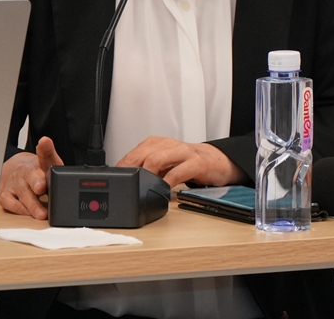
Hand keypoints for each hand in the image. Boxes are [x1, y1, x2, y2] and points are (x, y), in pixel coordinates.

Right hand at [0, 136, 62, 218]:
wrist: (14, 170)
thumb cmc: (36, 172)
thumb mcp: (49, 166)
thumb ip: (57, 167)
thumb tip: (62, 166)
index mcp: (39, 162)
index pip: (43, 153)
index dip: (44, 148)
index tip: (45, 142)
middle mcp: (25, 171)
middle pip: (31, 174)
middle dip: (36, 180)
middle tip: (41, 187)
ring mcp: (14, 183)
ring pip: (21, 192)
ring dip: (31, 203)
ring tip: (41, 214)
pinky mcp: (5, 194)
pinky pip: (9, 202)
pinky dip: (18, 209)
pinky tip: (27, 213)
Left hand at [117, 136, 241, 187]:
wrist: (216, 160)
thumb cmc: (186, 162)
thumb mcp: (163, 163)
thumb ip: (147, 168)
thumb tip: (126, 180)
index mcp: (156, 143)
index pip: (133, 154)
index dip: (122, 168)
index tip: (117, 181)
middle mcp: (167, 145)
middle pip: (142, 155)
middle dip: (131, 171)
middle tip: (128, 185)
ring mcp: (182, 152)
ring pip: (156, 159)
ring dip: (147, 175)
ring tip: (144, 187)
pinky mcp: (196, 163)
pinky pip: (178, 172)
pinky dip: (168, 182)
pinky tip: (164, 190)